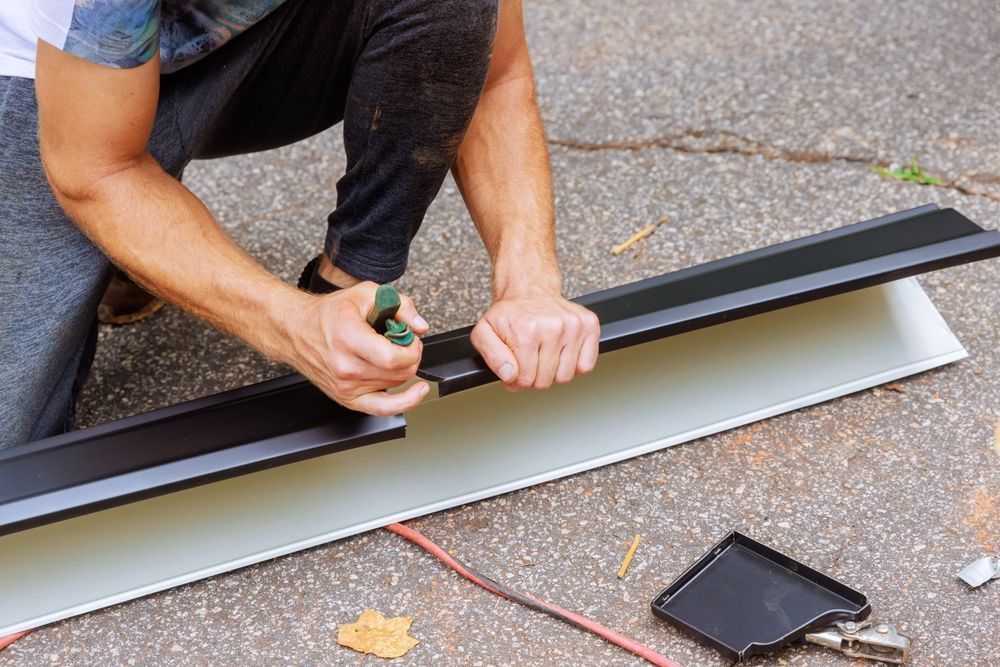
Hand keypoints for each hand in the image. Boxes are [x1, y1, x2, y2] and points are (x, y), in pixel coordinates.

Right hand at [285, 282, 430, 414]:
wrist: (297, 331)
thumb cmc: (329, 314)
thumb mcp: (366, 294)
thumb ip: (400, 305)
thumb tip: (420, 326)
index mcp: (349, 339)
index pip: (393, 358)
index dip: (412, 349)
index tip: (412, 339)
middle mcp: (345, 367)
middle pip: (399, 373)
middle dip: (411, 355)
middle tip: (403, 341)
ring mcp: (345, 386)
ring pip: (395, 385)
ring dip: (401, 369)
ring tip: (389, 352)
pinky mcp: (347, 398)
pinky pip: (383, 409)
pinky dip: (404, 402)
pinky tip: (416, 393)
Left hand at [470, 287, 599, 389]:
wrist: (530, 290)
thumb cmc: (510, 314)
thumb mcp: (484, 332)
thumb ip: (491, 356)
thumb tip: (509, 374)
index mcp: (527, 330)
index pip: (525, 379)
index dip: (516, 380)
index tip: (514, 368)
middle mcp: (553, 327)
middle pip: (545, 381)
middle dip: (534, 377)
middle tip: (528, 361)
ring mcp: (574, 326)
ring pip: (566, 376)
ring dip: (553, 372)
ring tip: (544, 356)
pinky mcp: (590, 325)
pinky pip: (586, 365)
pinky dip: (574, 366)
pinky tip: (561, 353)